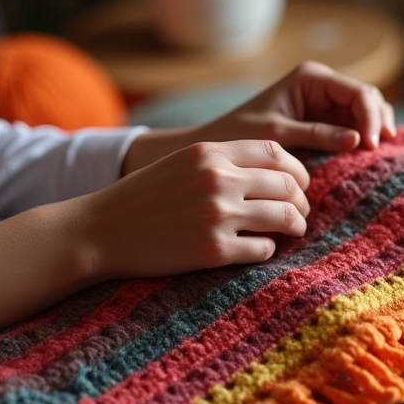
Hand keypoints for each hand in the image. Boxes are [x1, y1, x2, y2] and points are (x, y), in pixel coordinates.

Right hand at [83, 139, 309, 278]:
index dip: (298, 170)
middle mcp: (218, 179)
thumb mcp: (184, 162)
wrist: (100, 230)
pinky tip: (259, 248)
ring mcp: (218, 215)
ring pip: (285, 218)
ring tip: (294, 231)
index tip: (299, 184)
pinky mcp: (214, 250)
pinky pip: (264, 249)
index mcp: (211, 152)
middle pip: (288, 186)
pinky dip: (268, 249)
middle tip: (300, 213)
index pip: (278, 153)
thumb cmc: (145, 195)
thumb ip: (226, 160)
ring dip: (296, 226)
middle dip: (302, 202)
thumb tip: (279, 172)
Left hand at [196, 60, 396, 151]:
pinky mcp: (325, 122)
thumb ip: (318, 134)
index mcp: (311, 78)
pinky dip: (365, 137)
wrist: (219, 143)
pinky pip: (355, 126)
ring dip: (376, 128)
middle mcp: (322, 86)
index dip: (370, 116)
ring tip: (379, 152)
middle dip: (378, 121)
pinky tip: (369, 153)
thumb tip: (358, 141)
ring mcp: (326, 103)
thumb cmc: (240, 133)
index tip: (370, 145)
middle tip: (380, 149)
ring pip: (366, 111)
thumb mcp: (278, 133)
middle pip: (368, 98)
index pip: (358, 92)